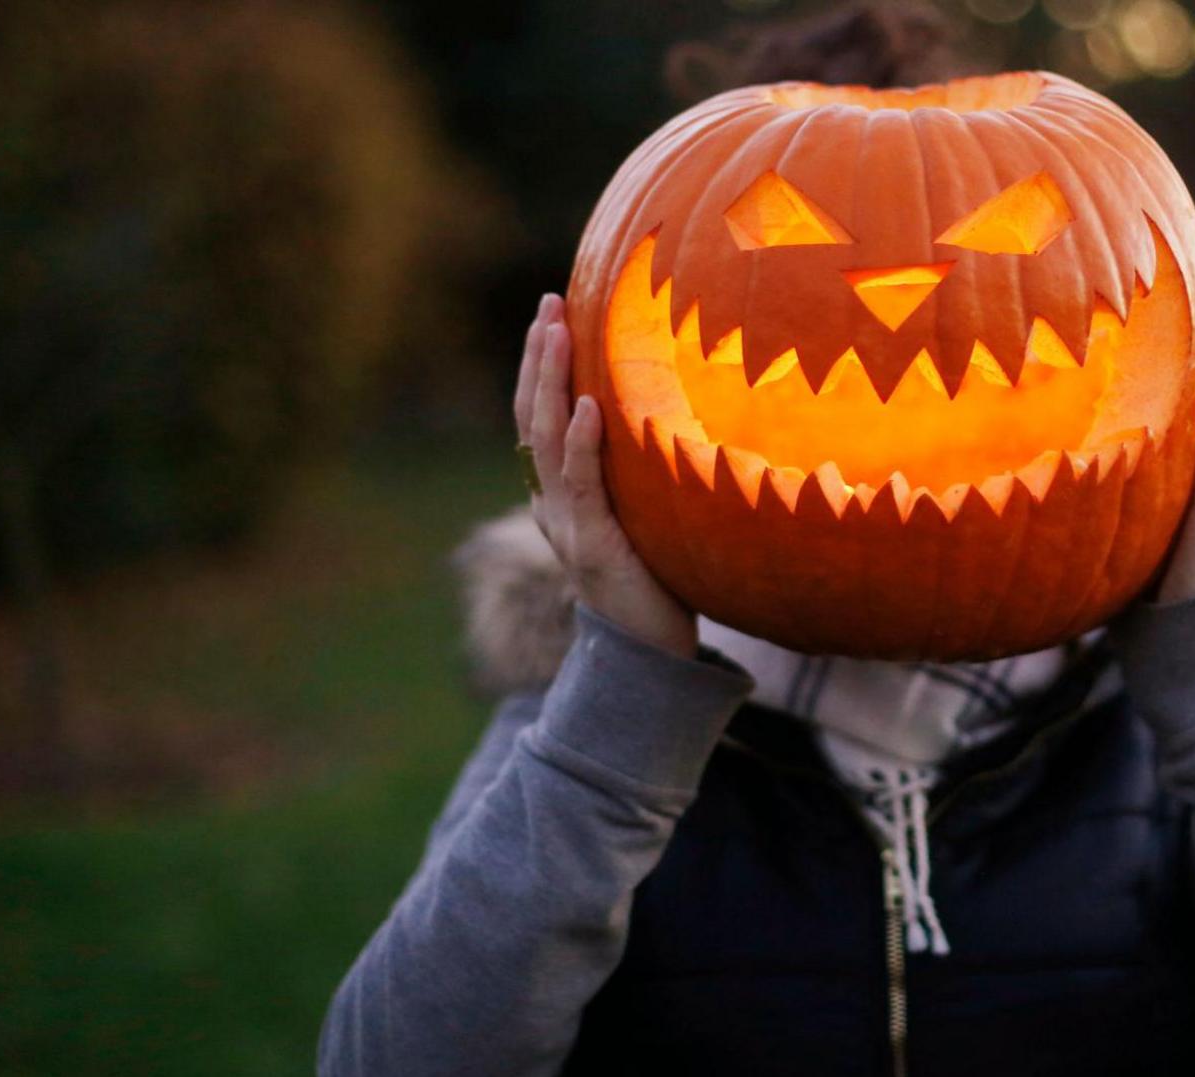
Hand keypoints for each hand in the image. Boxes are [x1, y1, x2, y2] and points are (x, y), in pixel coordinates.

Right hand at [515, 294, 696, 657]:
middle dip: (538, 358)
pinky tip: (590, 405)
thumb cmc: (657, 580)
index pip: (539, 417)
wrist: (651, 654)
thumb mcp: (643, 515)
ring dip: (551, 382)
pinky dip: (583, 443)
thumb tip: (662, 417)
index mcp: (559, 494)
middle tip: (547, 305)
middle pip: (532, 417)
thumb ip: (636, 474)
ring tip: (556, 332)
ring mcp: (567, 524)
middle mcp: (553, 504)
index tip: (550, 314)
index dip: (540, 366)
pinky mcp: (594, 546)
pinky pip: (583, 485)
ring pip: (546, 440)